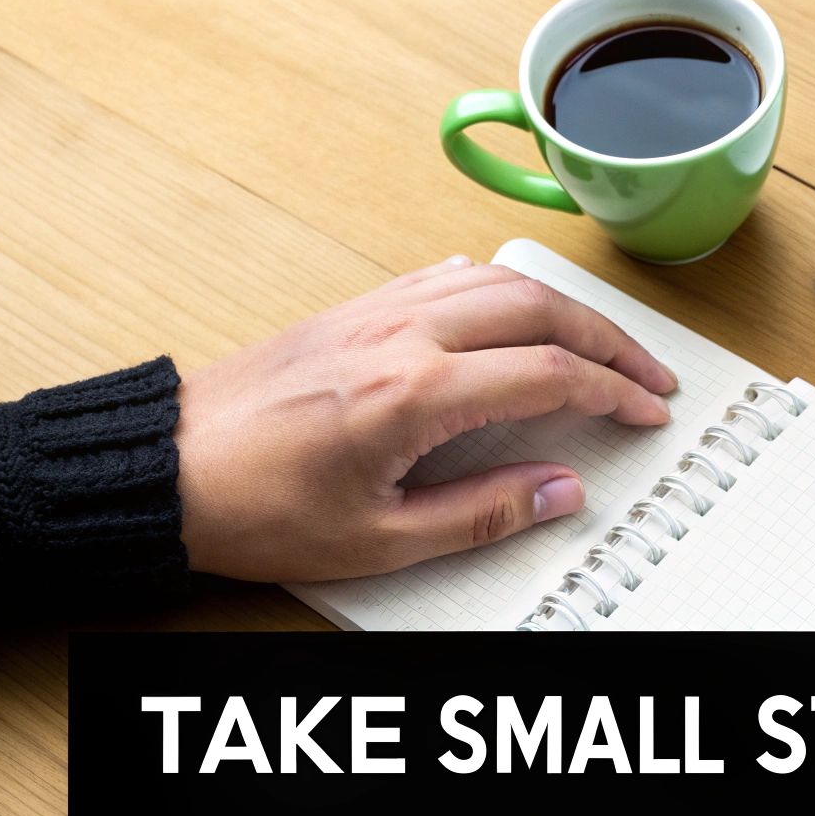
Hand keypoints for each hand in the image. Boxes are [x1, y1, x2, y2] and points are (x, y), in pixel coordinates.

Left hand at [174, 255, 677, 581]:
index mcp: (414, 394)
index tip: (644, 411)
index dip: (613, 392)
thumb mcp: (382, 540)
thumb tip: (560, 492)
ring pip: (497, 278)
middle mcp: (401, 336)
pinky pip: (446, 275)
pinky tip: (514, 310)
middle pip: (538, 309)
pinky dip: (500, 286)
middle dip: (608, 340)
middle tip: (646, 373)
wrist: (168, 471)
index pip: (549, 374)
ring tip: (598, 342)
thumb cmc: (256, 509)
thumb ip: (485, 513)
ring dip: (561, 306)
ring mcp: (376, 313)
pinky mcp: (353, 311)